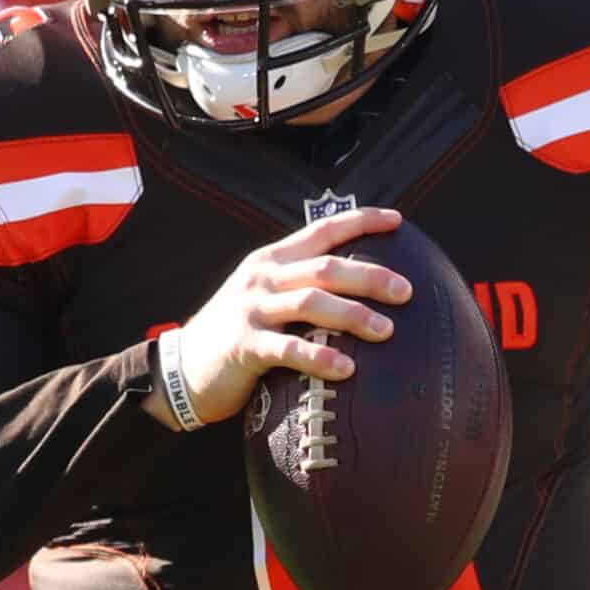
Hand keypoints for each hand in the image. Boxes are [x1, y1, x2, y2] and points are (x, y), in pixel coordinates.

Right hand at [151, 206, 411, 428]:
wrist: (182, 367)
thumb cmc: (236, 333)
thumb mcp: (264, 296)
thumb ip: (300, 285)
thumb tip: (357, 288)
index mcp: (272, 260)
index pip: (322, 229)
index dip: (360, 221)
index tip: (398, 221)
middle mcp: (263, 277)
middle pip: (326, 268)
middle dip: (370, 277)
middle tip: (407, 292)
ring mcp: (252, 309)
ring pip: (311, 303)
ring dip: (353, 316)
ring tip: (386, 331)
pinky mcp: (245, 345)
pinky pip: (289, 349)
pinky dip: (320, 356)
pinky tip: (346, 369)